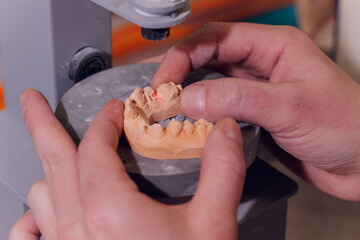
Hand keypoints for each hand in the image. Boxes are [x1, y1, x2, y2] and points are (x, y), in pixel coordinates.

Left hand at [10, 89, 245, 238]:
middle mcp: (76, 228)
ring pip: (40, 195)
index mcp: (109, 210)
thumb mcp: (213, 226)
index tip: (117, 109)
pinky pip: (30, 235)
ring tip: (58, 155)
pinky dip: (34, 217)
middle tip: (29, 99)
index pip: (95, 145)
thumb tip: (224, 129)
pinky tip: (42, 214)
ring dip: (51, 169)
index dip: (105, 119)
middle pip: (52, 159)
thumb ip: (221, 171)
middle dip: (40, 123)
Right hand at [152, 22, 359, 200]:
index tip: (165, 80)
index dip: (184, 55)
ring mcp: (258, 92)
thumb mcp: (290, 106)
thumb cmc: (347, 126)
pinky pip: (222, 110)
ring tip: (169, 110)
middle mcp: (262, 65)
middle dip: (181, 73)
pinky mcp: (256, 116)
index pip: (216, 38)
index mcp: (274, 47)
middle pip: (209, 58)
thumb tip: (190, 97)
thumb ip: (238, 98)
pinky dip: (204, 116)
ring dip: (190, 96)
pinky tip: (192, 126)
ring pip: (213, 85)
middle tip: (159, 96)